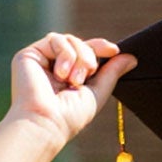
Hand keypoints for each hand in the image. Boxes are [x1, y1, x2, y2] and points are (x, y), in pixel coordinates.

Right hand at [5, 34, 130, 152]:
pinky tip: (61, 74)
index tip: (114, 50)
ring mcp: (42, 59)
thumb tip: (131, 57)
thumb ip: (112, 73)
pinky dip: (65, 54)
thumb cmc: (71, 115)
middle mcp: (55, 66)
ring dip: (79, 57)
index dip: (101, 47)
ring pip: (69, 40)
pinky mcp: (29, 54)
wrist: (47, 121)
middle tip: (88, 74)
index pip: (87, 52)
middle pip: (80, 43)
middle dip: (90, 56)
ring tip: (74, 80)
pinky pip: (55, 39)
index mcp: (70, 75)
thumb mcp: (98, 92)